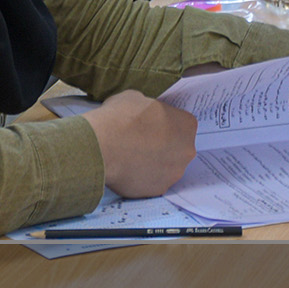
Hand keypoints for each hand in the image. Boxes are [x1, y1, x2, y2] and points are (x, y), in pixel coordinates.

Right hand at [83, 90, 197, 197]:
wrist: (102, 145)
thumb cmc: (120, 117)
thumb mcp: (135, 98)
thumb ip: (148, 109)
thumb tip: (145, 115)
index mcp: (186, 125)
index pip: (182, 122)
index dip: (165, 122)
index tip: (151, 123)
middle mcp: (186, 151)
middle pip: (178, 147)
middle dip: (163, 144)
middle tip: (141, 140)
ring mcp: (174, 173)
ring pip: (166, 166)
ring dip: (153, 161)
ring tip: (130, 155)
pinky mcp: (158, 189)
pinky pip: (152, 181)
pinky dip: (142, 176)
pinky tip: (127, 168)